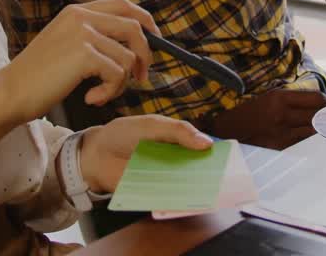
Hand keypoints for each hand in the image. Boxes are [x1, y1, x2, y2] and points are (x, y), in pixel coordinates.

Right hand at [0, 0, 155, 146]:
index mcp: (76, 11)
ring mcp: (82, 33)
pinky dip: (110, 92)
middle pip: (134, 27)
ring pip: (127, 57)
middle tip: (141, 78)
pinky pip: (117, 74)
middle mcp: (81, 16)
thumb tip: (133, 45)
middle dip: (146, 54)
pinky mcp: (84, 54)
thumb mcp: (65, 45)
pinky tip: (91, 99)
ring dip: (121, 83)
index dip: (145, 21)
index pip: (123, 5)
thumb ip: (92, 37)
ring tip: (101, 94)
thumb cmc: (38, 77)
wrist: (11, 92)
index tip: (155, 40)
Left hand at [78, 116, 212, 193]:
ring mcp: (163, 179)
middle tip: (223, 176)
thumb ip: (178, 131)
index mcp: (177, 142)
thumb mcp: (152, 125)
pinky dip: (176, 200)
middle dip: (210, 174)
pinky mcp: (152, 194)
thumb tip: (207, 143)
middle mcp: (173, 163)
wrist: (95, 153)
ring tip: (208, 188)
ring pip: (185, 186)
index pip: (202, 149)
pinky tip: (184, 198)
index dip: (216, 154)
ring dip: (196, 188)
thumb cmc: (123, 134)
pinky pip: (168, 199)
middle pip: (197, 171)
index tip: (230, 158)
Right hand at [202, 90, 325, 149]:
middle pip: (319, 115)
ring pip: (314, 131)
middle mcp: (281, 114)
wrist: (223, 130)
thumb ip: (292, 100)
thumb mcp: (268, 97)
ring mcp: (280, 133)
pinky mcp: (278, 148)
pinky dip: (314, 141)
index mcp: (278, 97)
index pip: (316, 98)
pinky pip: (304, 144)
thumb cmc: (248, 112)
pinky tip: (321, 141)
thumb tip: (321, 105)